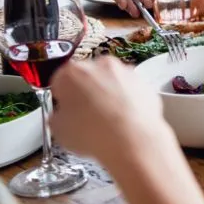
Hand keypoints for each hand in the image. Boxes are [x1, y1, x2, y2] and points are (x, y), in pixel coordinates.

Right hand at [50, 57, 168, 167]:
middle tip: (86, 115)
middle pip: (88, 76)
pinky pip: (130, 90)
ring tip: (108, 120)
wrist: (132, 139)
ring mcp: (126, 72)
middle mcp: (101, 64)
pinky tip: (125, 120)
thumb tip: (63, 115)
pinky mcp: (145, 82)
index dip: (62, 97)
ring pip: (111, 81)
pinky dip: (127, 100)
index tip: (65, 109)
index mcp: (73, 72)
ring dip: (108, 94)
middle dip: (86, 92)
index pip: (60, 80)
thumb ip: (58, 115)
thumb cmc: (91, 133)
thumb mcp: (59, 130)